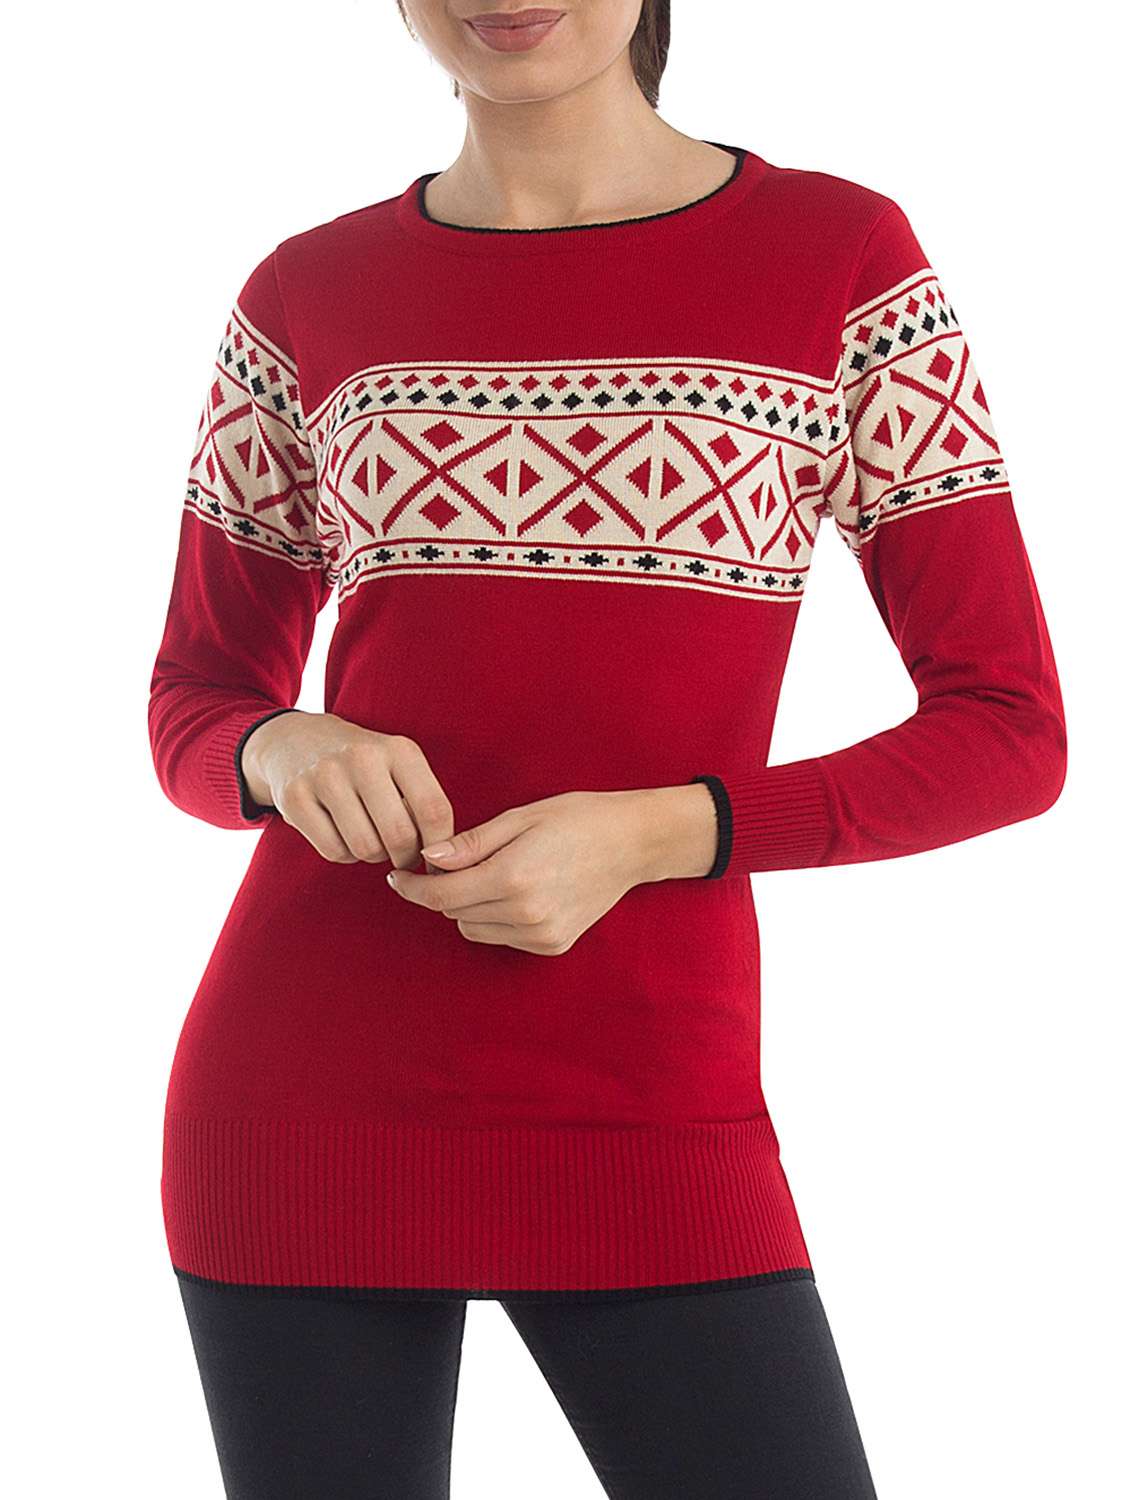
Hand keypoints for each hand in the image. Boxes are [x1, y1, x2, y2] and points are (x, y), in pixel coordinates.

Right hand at [240, 711, 454, 867]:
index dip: (439, 845)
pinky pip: (333, 851)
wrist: (296, 740)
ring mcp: (325, 776)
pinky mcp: (294, 798)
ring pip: (366, 848)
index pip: (434, 809)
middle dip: (405, 857)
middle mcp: (362, 758)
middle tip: (402, 856)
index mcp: (399, 749)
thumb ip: (422, 802)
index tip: (435, 858)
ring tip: (370, 838)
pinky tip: (343, 835)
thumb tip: (440, 855)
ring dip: (373, 855)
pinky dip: (344, 855)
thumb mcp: (398, 765)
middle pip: (399, 835)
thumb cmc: (363, 764)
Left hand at [385, 784, 718, 955]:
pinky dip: (495, 918)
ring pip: (473, 929)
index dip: (412, 887)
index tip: (398, 876)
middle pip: (453, 912)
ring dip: (468, 906)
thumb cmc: (576, 819)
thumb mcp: (520, 818)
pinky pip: (500, 937)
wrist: (631, 843)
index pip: (441, 895)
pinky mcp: (552, 945)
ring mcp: (541, 934)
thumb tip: (429, 859)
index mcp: (513, 877)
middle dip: (443, 889)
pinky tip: (517, 891)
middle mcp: (526, 914)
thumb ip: (471, 843)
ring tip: (492, 873)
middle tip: (451, 862)